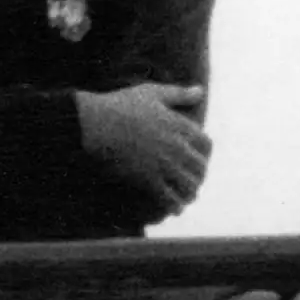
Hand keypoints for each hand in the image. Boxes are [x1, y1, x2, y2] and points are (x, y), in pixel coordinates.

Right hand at [76, 83, 211, 214]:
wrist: (94, 123)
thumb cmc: (121, 105)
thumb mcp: (153, 93)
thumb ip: (180, 94)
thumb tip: (201, 90)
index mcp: (179, 126)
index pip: (205, 145)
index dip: (204, 153)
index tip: (199, 157)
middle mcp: (176, 146)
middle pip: (199, 167)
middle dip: (199, 174)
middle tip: (195, 180)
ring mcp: (162, 164)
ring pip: (188, 184)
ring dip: (190, 192)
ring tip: (188, 197)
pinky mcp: (147, 179)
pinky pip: (168, 197)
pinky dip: (175, 205)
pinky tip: (175, 209)